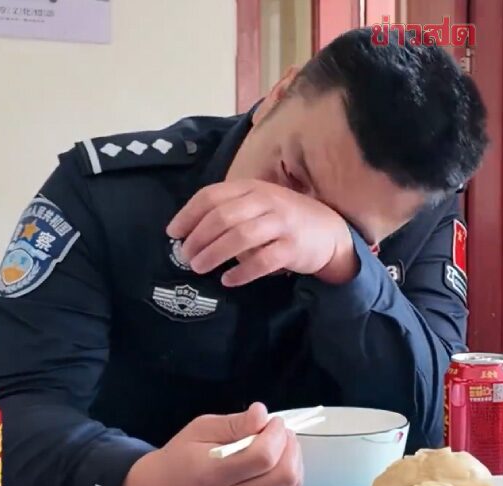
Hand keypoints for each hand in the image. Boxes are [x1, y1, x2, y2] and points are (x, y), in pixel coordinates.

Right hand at [118, 403, 302, 485]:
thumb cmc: (177, 460)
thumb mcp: (197, 430)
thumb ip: (233, 424)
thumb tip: (263, 415)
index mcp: (211, 476)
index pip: (262, 458)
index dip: (276, 436)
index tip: (273, 421)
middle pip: (284, 478)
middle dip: (291, 449)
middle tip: (281, 434)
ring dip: (293, 463)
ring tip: (280, 447)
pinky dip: (284, 479)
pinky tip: (271, 467)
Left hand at [166, 180, 357, 285]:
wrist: (329, 231)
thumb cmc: (281, 219)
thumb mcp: (255, 205)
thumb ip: (227, 211)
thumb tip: (186, 233)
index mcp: (250, 188)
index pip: (211, 195)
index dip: (188, 214)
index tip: (173, 233)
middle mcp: (266, 201)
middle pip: (222, 217)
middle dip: (198, 238)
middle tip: (185, 256)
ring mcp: (281, 223)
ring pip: (240, 237)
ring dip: (214, 254)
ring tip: (199, 267)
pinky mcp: (294, 247)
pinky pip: (263, 260)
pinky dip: (242, 272)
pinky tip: (228, 280)